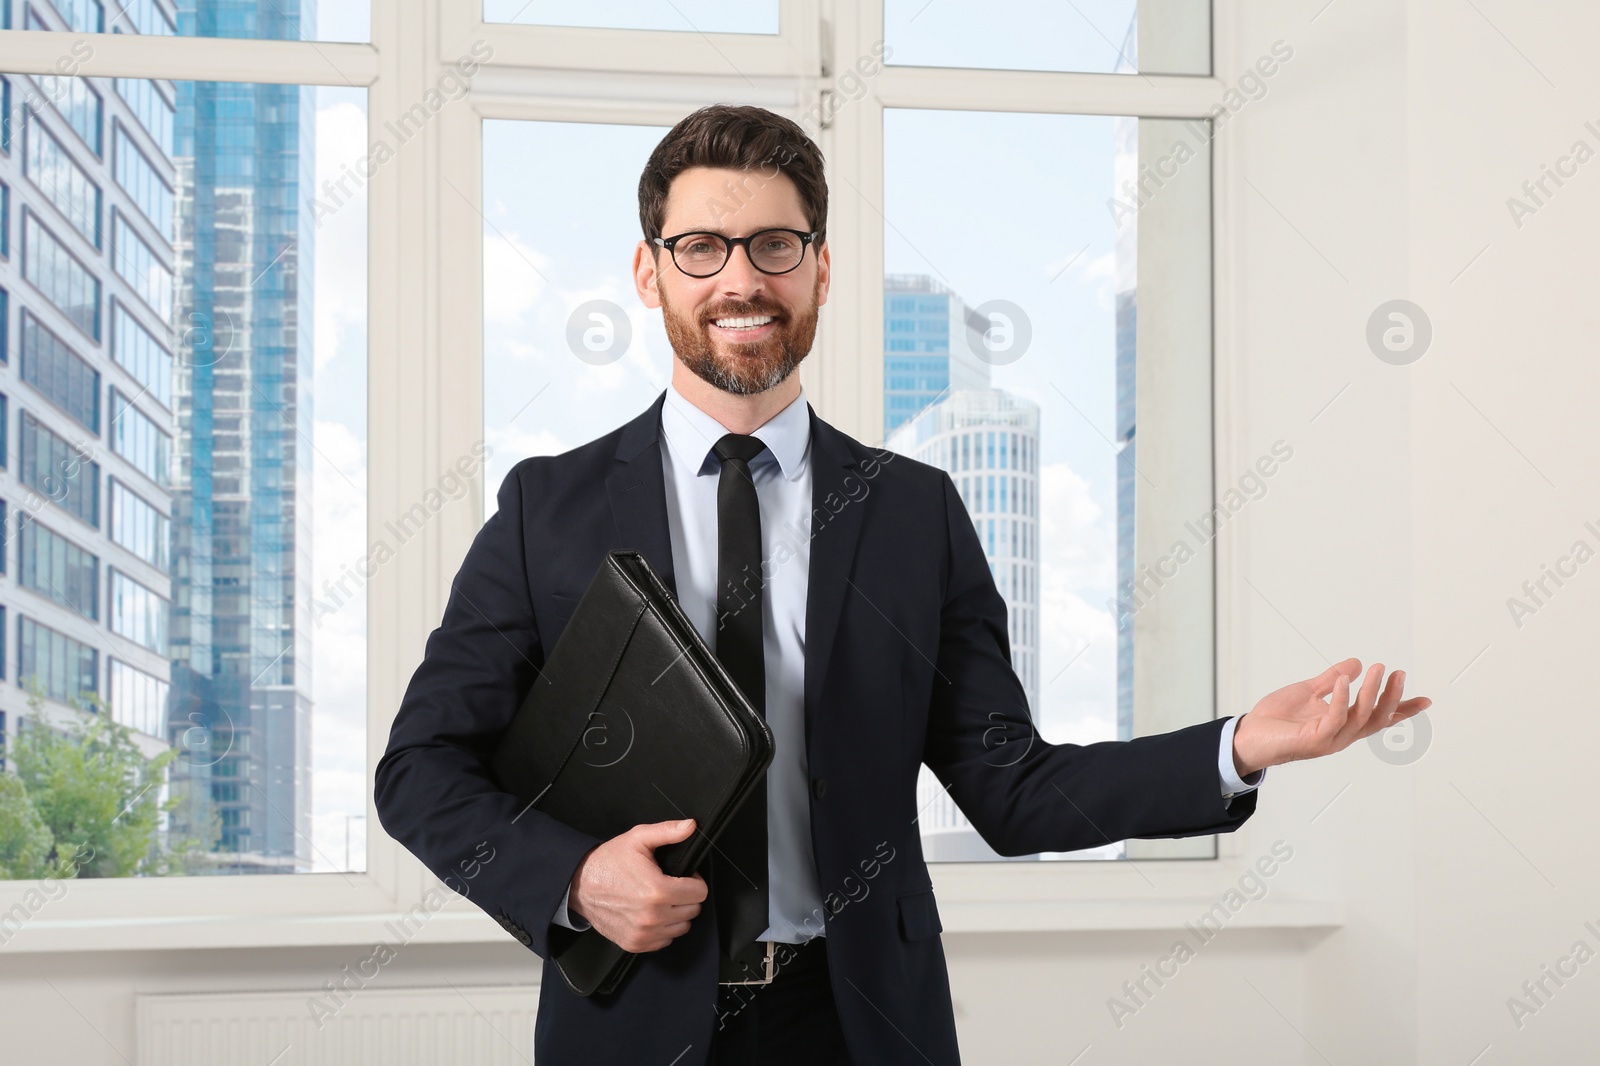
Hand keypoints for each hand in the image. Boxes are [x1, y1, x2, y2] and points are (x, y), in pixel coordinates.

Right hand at [568, 818, 707, 953]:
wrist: (579, 884)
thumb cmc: (608, 861)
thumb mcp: (638, 838)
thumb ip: (668, 831)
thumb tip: (690, 826)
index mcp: (658, 891)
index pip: (700, 893)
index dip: (694, 880)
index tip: (682, 876)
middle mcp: (652, 916)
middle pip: (693, 910)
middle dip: (685, 896)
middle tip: (669, 885)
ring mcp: (643, 933)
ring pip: (682, 928)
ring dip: (676, 914)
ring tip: (660, 899)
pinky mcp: (635, 943)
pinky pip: (664, 941)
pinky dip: (662, 929)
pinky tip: (650, 913)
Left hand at [1232, 658, 1432, 776]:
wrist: (1248, 736)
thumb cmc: (1276, 719)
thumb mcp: (1307, 692)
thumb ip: (1330, 680)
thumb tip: (1356, 663)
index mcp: (1342, 724)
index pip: (1378, 717)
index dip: (1402, 710)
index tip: (1426, 700)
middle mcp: (1341, 734)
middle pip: (1376, 718)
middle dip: (1391, 696)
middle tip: (1398, 673)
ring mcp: (1329, 739)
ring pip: (1360, 718)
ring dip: (1370, 692)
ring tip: (1376, 669)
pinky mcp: (1314, 740)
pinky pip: (1334, 718)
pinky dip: (1342, 698)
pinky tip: (1345, 680)